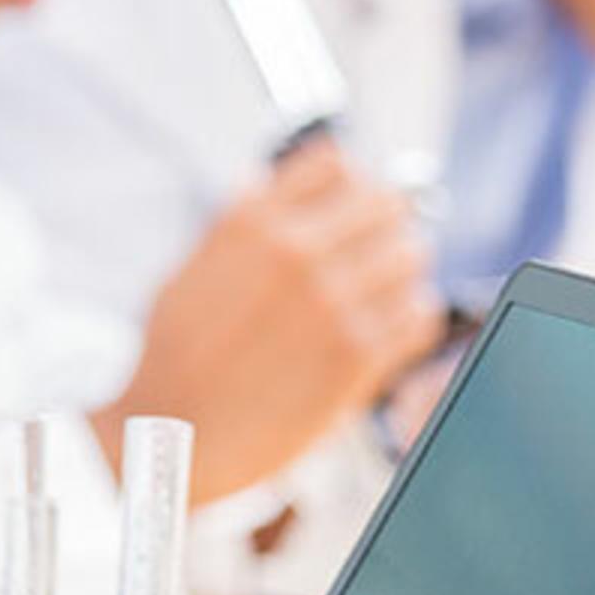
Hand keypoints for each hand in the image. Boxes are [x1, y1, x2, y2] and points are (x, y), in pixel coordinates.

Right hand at [103, 137, 447, 503]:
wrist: (174, 431)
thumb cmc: (175, 355)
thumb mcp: (190, 268)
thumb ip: (236, 225)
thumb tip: (265, 177)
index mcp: (251, 224)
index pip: (336, 164)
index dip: (346, 184)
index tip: (346, 205)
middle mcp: (296, 253)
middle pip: (387, 203)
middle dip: (383, 224)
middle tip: (372, 249)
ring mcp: (333, 303)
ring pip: (412, 255)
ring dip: (399, 271)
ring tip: (377, 293)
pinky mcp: (360, 356)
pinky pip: (420, 315)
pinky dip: (409, 318)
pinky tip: (383, 329)